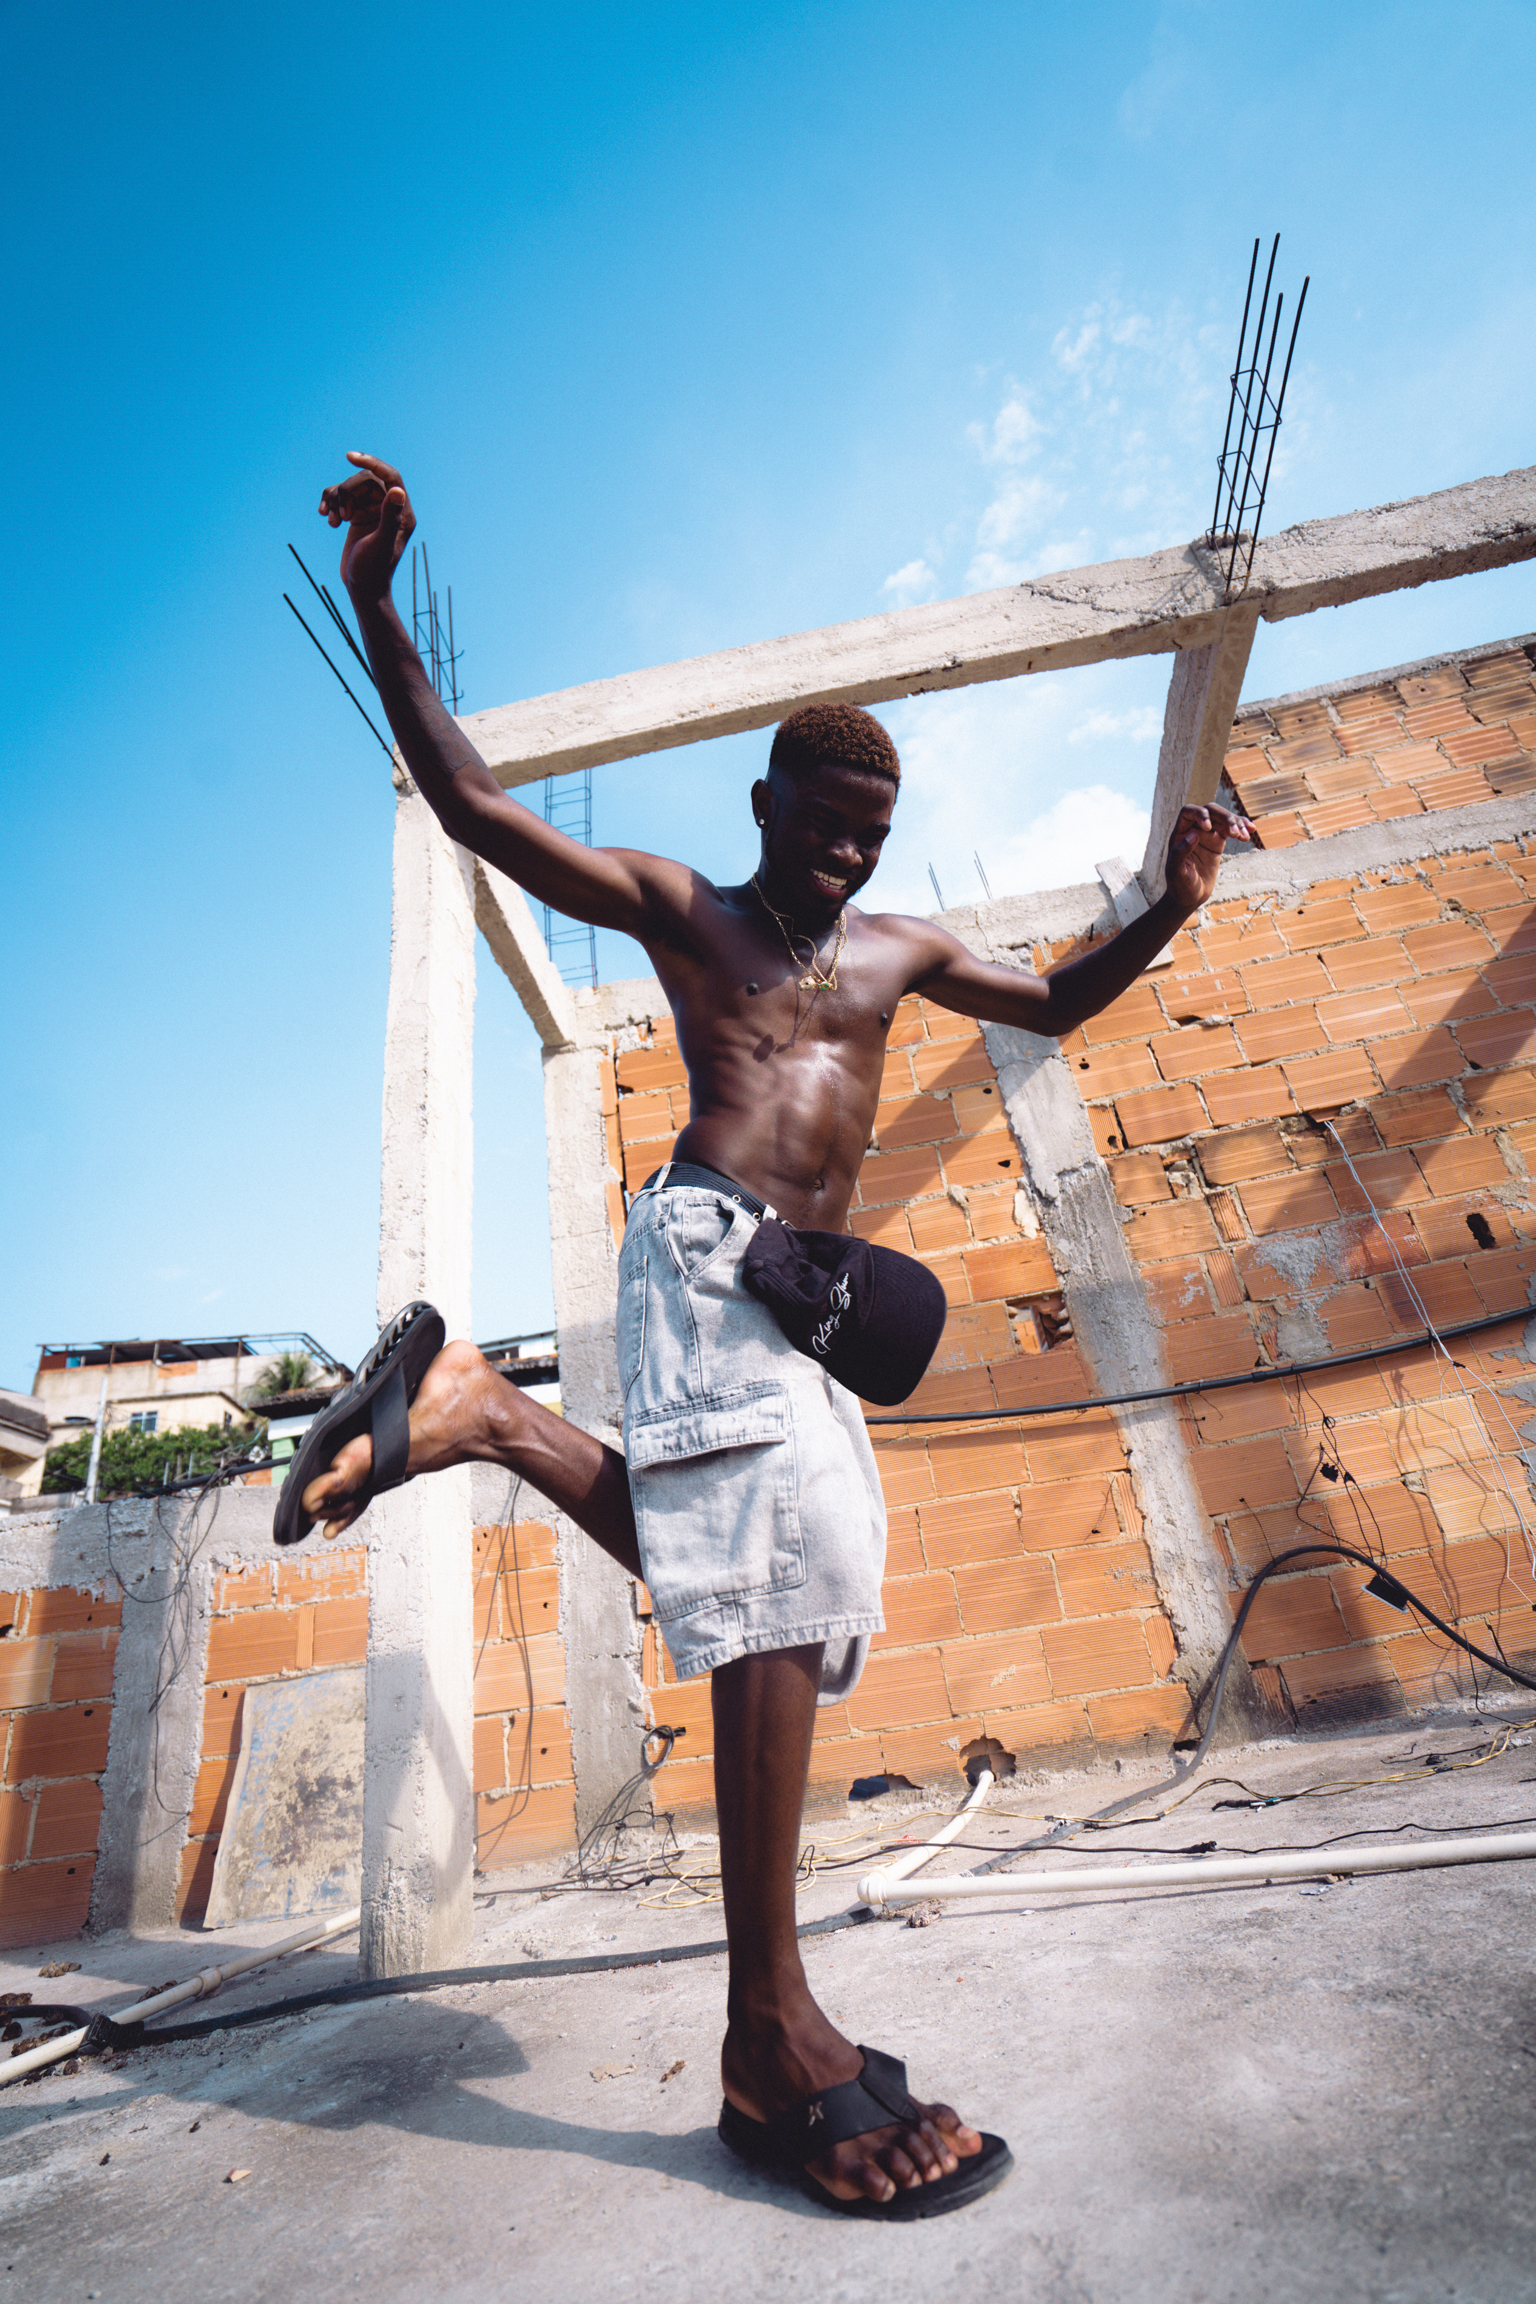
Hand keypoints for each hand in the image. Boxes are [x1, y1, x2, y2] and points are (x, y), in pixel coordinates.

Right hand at [318, 451, 416, 603]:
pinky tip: (326, 518)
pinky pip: (341, 498)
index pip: (390, 477)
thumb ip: (389, 517)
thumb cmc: (373, 571)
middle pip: (365, 481)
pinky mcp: (357, 516)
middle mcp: (389, 509)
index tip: (349, 456)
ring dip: (336, 499)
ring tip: (332, 520)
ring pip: (350, 488)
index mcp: (402, 513)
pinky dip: (330, 503)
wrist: (362, 590)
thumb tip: (397, 491)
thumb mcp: (380, 543)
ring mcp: (372, 512)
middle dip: (347, 493)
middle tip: (341, 515)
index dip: (371, 463)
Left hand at [1165, 801, 1250, 910]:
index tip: (1208, 828)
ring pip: (1223, 818)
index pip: (1189, 812)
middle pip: (1210, 811)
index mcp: (1180, 833)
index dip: (1200, 814)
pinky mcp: (1218, 843)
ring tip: (1244, 836)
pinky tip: (1251, 831)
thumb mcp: (1176, 872)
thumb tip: (1194, 834)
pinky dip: (1241, 828)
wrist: (1190, 897)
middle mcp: (1193, 830)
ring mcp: (1207, 835)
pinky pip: (1231, 829)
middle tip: (1234, 832)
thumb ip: (1180, 852)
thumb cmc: (1179, 885)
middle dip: (1224, 817)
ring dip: (1236, 823)